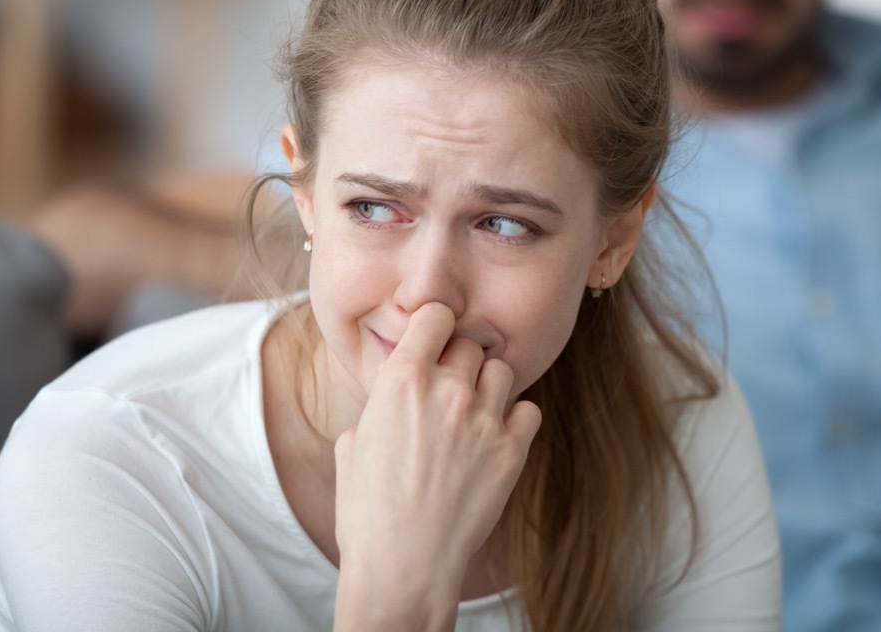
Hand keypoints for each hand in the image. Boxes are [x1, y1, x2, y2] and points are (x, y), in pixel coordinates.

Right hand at [332, 302, 541, 627]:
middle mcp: (447, 391)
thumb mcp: (351, 446)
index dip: (435, 322)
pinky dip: (516, 419)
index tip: (434, 336)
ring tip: (473, 411)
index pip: (435, 314)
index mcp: (402, 380)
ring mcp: (484, 420)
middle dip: (460, 360)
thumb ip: (378, 408)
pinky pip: (529, 411)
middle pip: (470, 344)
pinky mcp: (512, 452)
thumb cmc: (367, 511)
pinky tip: (497, 437)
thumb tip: (390, 402)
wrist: (404, 565)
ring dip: (488, 385)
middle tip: (449, 386)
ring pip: (502, 372)